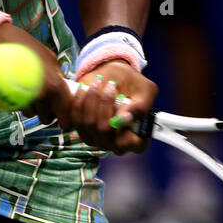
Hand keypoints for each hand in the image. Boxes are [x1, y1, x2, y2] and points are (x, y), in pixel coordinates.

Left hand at [37, 58, 156, 154]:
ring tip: (99, 82)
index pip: (134, 144)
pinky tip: (85, 88)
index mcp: (138, 139)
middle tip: (111, 84)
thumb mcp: (146, 90)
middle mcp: (117, 145)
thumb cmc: (135, 85)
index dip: (126, 126)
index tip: (123, 101)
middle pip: (105, 131)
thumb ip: (139, 107)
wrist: (115, 78)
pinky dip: (79, 101)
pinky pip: (76, 120)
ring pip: (89, 124)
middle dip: (105, 103)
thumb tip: (124, 119)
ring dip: (92, 99)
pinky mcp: (84, 131)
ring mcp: (99, 140)